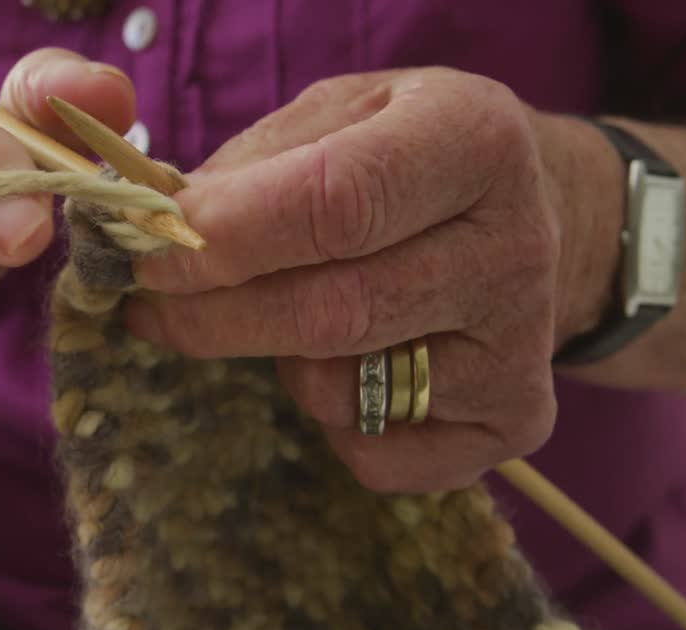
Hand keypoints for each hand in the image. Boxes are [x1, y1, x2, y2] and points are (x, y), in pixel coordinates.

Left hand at [125, 68, 615, 491]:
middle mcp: (515, 248)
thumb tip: (159, 232)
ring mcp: (522, 347)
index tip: (150, 258)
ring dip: (276, 363)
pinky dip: (328, 425)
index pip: (335, 205)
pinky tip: (344, 368)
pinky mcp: (515, 421)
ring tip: (283, 316)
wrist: (535, 214)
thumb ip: (250, 166)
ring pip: (342, 391)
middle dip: (213, 319)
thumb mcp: (337, 117)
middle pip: (333, 312)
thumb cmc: (404, 160)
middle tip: (151, 309)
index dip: (226, 240)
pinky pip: (376, 456)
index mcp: (473, 141)